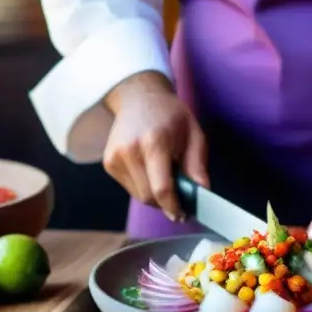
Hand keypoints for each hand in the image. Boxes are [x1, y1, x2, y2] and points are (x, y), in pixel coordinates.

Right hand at [103, 72, 209, 220]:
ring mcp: (115, 157)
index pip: (162, 188)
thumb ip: (198, 166)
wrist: (139, 98)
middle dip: (166, 202)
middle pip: (149, 196)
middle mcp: (130, 150)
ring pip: (138, 195)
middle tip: (180, 195)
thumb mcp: (194, 134)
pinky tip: (150, 169)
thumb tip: (202, 194)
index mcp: (154, 142)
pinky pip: (130, 188)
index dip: (173, 207)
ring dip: (155, 194)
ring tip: (165, 174)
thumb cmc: (170, 115)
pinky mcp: (109, 163)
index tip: (183, 214)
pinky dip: (143, 186)